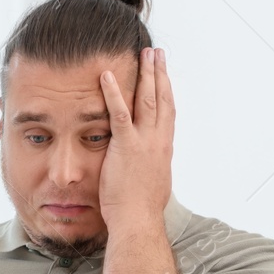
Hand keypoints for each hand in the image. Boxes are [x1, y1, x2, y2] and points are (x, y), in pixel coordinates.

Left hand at [97, 45, 173, 233]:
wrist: (138, 221)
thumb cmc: (141, 209)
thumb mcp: (153, 182)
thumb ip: (151, 167)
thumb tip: (150, 165)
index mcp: (164, 148)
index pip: (168, 112)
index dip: (166, 90)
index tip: (164, 74)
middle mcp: (159, 140)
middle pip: (162, 98)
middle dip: (159, 73)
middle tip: (157, 52)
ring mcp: (144, 142)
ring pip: (147, 99)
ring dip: (145, 73)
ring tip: (143, 53)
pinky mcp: (126, 146)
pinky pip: (119, 113)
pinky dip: (112, 93)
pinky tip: (106, 75)